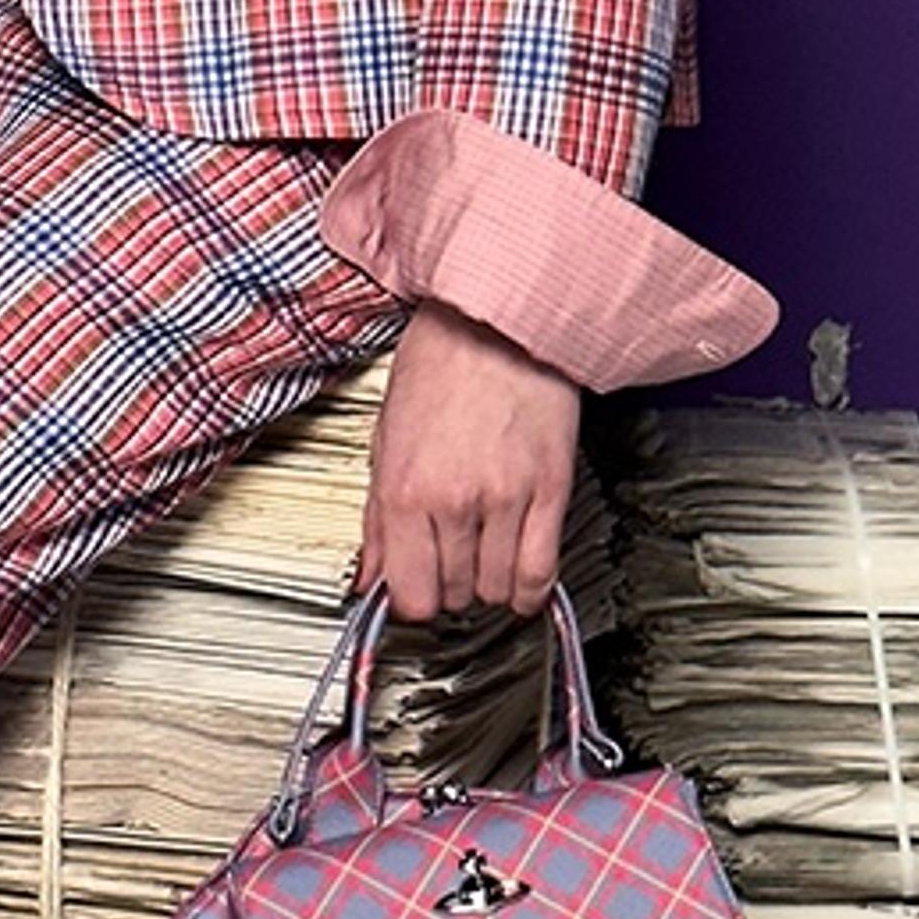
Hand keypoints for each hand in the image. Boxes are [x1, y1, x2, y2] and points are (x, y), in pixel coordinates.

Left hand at [348, 301, 580, 624]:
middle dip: (451, 587)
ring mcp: (504, 499)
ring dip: (490, 585)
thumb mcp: (385, 438)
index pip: (408, 593)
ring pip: (497, 588)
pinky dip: (530, 589)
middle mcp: (453, 501)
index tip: (418, 591)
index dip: (413, 600)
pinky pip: (541, 569)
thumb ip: (377, 518)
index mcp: (404, 490)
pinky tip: (521, 584)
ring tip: (485, 559)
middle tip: (451, 563)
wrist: (498, 318)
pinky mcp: (549, 490)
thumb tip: (369, 575)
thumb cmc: (441, 362)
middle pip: (454, 594)